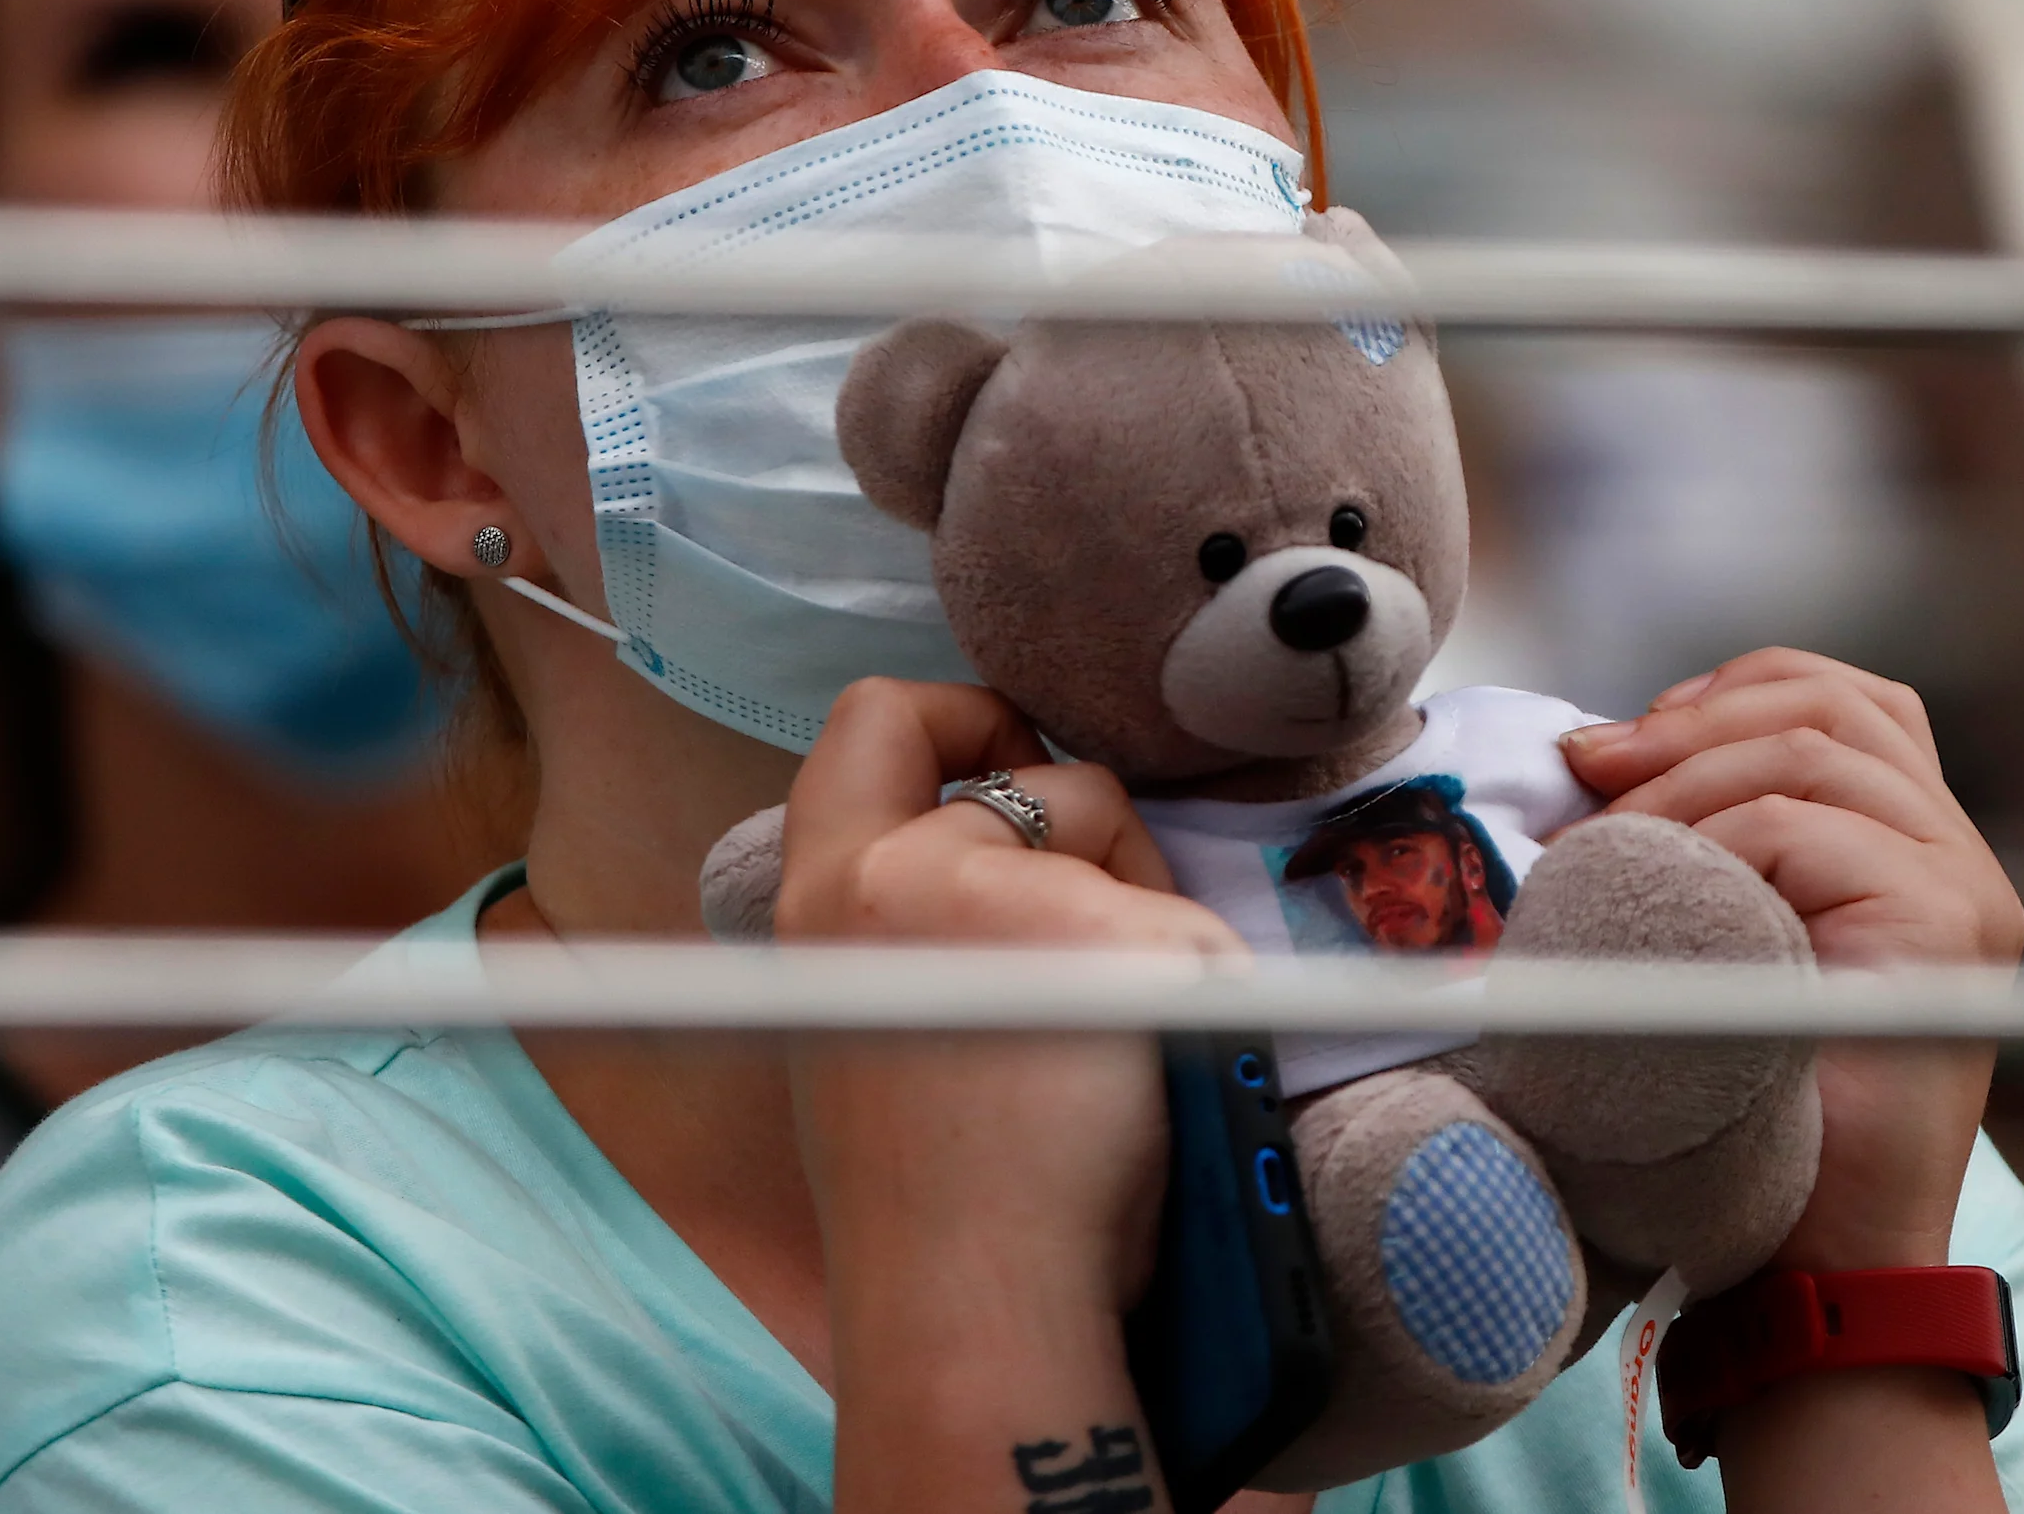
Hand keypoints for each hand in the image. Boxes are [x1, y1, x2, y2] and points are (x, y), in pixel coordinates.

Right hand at [777, 678, 1239, 1503]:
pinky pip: (1193, 927)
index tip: (1000, 755)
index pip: (871, 721)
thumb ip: (906, 916)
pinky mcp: (1132, 942)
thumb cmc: (933, 1196)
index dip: (952, 717)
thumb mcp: (866, 1018)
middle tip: (1087, 939)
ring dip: (1139, 906)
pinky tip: (1156, 1076)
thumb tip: (1007, 832)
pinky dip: (1198, 989)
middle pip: (1034, 772)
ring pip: (1120, 836)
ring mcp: (1019, 897)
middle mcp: (903, 871)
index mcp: (825, 894)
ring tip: (1110, 1042)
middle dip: (1081, 823)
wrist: (976, 1307)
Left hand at [1560, 649, 2023, 1274]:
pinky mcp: (1945, 926)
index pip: (1841, 701)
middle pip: (1830, 702)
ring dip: (1680, 784)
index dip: (1724, 692)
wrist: (1811, 1257)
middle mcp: (1958, 857)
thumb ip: (1706, 845)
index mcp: (1913, 850)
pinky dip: (1708, 846)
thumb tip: (1594, 752)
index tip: (1617, 743)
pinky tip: (1660, 902)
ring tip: (1604, 848)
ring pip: (1810, 751)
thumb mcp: (1721, 939)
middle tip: (1587, 769)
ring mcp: (1964, 889)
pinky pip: (1800, 828)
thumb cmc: (1750, 1111)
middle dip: (1690, 719)